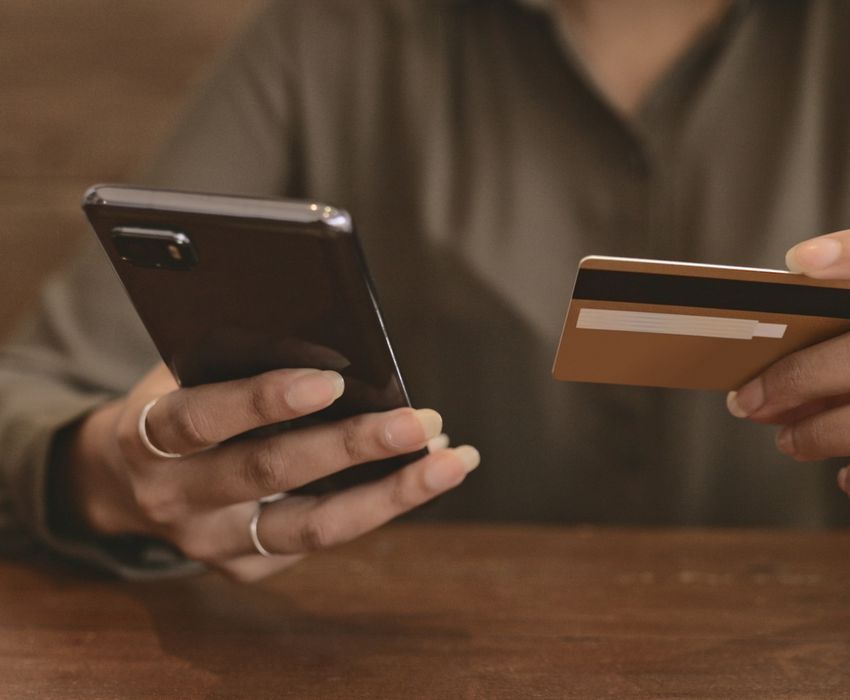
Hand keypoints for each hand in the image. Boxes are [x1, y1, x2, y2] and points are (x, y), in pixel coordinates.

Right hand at [66, 364, 478, 580]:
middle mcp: (176, 498)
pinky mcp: (244, 567)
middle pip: (271, 474)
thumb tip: (341, 337)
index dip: (264, 401)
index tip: (333, 382)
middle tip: (420, 421)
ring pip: (311, 526)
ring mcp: (211, 543)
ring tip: (453, 459)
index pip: (202, 419)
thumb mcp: (183, 373)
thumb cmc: (176, 403)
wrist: (119, 481)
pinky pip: (322, 537)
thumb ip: (239, 358)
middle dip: (353, 446)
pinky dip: (380, 503)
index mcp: (147, 436)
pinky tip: (428, 471)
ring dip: (392, 492)